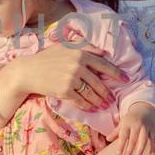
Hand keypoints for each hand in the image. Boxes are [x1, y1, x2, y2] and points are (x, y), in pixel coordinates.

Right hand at [8, 43, 126, 112]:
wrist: (28, 71)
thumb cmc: (46, 58)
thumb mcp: (64, 46)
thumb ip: (83, 47)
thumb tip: (102, 52)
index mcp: (80, 53)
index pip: (104, 64)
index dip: (116, 73)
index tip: (126, 79)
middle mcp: (78, 65)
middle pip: (99, 81)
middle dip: (107, 92)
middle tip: (112, 99)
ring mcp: (72, 78)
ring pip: (91, 92)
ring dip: (99, 101)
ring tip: (103, 105)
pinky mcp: (65, 90)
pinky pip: (81, 100)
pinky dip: (87, 105)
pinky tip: (91, 108)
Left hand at [114, 102, 154, 154]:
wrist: (144, 108)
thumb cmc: (130, 119)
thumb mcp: (122, 123)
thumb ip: (116, 132)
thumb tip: (107, 139)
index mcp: (127, 123)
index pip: (124, 135)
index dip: (121, 144)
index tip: (119, 153)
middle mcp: (137, 125)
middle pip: (133, 139)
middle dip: (129, 150)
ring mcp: (146, 127)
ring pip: (144, 139)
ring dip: (140, 150)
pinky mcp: (153, 128)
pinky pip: (154, 138)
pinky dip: (154, 146)